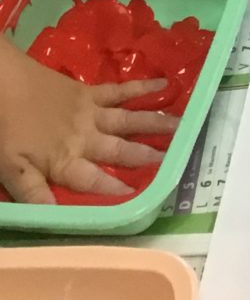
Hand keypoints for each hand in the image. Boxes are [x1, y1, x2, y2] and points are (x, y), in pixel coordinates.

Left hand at [0, 33, 178, 204]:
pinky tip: (164, 86)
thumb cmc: (6, 129)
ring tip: (182, 126)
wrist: (5, 82)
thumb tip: (55, 217)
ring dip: (154, 124)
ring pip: (127, 120)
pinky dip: (142, 89)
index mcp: (66, 159)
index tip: (141, 195)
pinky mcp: (90, 92)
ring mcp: (91, 112)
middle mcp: (85, 137)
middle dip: (145, 156)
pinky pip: (121, 91)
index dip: (116, 189)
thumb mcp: (11, 169)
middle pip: (119, 149)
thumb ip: (34, 193)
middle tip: (174, 159)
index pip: (94, 180)